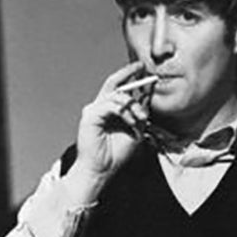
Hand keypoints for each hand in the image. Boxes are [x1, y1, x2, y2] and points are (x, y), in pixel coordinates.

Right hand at [67, 61, 152, 192]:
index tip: (145, 71)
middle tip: (141, 66)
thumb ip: (139, 114)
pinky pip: (111, 105)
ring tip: (141, 118)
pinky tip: (131, 123)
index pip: (120, 89)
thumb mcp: (135, 130)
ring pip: (117, 95)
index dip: (132, 78)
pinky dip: (124, 112)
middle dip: (128, 72)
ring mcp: (93, 110)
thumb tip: (146, 99)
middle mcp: (99, 106)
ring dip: (133, 105)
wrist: (102, 170)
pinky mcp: (90, 115)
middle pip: (113, 83)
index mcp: (109, 109)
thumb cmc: (116, 153)